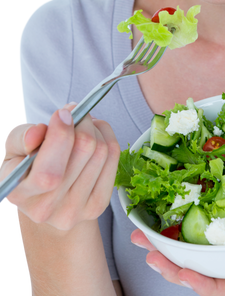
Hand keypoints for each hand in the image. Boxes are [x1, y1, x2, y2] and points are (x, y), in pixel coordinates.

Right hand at [0, 103, 120, 230]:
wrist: (41, 197)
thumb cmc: (24, 165)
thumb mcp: (13, 148)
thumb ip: (20, 137)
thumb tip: (37, 132)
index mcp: (18, 193)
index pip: (47, 173)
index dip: (61, 136)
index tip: (62, 113)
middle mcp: (45, 209)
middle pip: (84, 150)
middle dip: (81, 121)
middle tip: (73, 112)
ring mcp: (74, 211)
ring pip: (101, 150)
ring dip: (94, 127)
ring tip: (81, 124)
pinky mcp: (97, 206)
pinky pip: (114, 156)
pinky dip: (106, 135)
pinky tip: (94, 134)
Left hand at [130, 174, 224, 294]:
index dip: (205, 286)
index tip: (182, 274)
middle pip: (206, 268)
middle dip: (173, 264)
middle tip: (147, 249)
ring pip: (199, 243)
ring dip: (168, 240)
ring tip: (141, 231)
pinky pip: (205, 211)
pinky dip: (183, 210)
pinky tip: (164, 200)